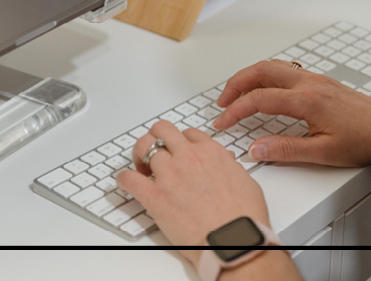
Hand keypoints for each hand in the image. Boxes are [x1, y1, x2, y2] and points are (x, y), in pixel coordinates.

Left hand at [115, 120, 270, 267]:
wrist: (234, 240)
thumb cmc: (244, 217)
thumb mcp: (246, 182)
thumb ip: (231, 168)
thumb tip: (226, 162)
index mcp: (211, 152)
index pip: (188, 133)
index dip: (182, 141)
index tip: (179, 150)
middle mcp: (188, 157)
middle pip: (162, 130)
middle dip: (156, 138)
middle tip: (156, 152)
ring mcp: (169, 174)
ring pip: (143, 146)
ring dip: (140, 155)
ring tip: (141, 167)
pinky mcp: (154, 196)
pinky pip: (129, 178)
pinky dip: (124, 179)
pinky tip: (127, 183)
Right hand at [213, 59, 370, 166]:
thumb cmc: (365, 141)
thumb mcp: (323, 153)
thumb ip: (285, 150)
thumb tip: (257, 149)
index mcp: (307, 100)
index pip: (259, 99)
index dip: (235, 111)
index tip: (223, 122)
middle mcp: (310, 84)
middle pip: (261, 72)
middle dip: (236, 84)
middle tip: (222, 102)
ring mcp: (317, 80)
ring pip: (274, 67)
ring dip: (250, 77)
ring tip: (237, 94)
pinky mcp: (323, 82)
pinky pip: (287, 70)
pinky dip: (267, 76)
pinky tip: (265, 89)